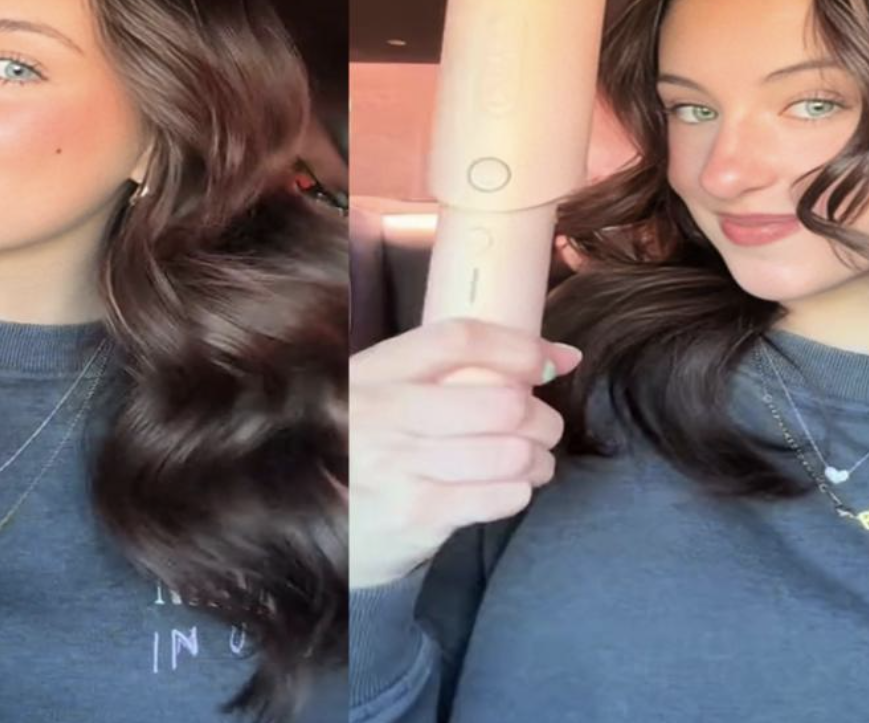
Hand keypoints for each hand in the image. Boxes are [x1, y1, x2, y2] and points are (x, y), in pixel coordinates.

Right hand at [349, 318, 581, 588]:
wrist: (308, 528)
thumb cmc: (365, 451)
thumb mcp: (383, 396)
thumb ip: (452, 372)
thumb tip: (560, 357)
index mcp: (374, 372)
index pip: (458, 340)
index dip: (518, 347)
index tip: (550, 362)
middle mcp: (382, 415)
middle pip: (500, 402)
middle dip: (541, 417)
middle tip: (542, 426)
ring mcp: (398, 467)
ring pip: (510, 453)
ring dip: (538, 458)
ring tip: (531, 461)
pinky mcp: (415, 516)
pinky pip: (500, 497)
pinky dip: (518, 491)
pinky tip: (507, 488)